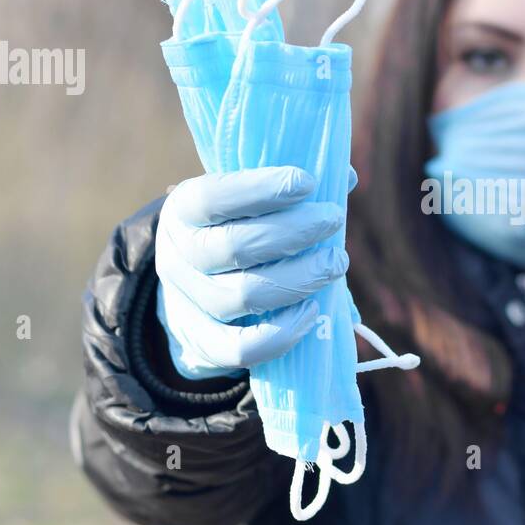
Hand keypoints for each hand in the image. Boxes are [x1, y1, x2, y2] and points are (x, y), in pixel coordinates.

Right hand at [155, 166, 350, 380]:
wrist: (196, 291)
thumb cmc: (237, 230)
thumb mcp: (248, 203)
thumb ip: (290, 191)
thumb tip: (346, 176)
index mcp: (183, 209)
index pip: (213, 197)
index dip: (261, 190)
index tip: (308, 183)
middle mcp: (177, 255)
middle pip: (235, 247)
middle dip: (294, 232)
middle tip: (334, 218)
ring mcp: (186, 303)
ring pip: (244, 295)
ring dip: (299, 278)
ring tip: (336, 262)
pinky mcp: (202, 343)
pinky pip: (240, 348)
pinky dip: (281, 334)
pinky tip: (314, 312)